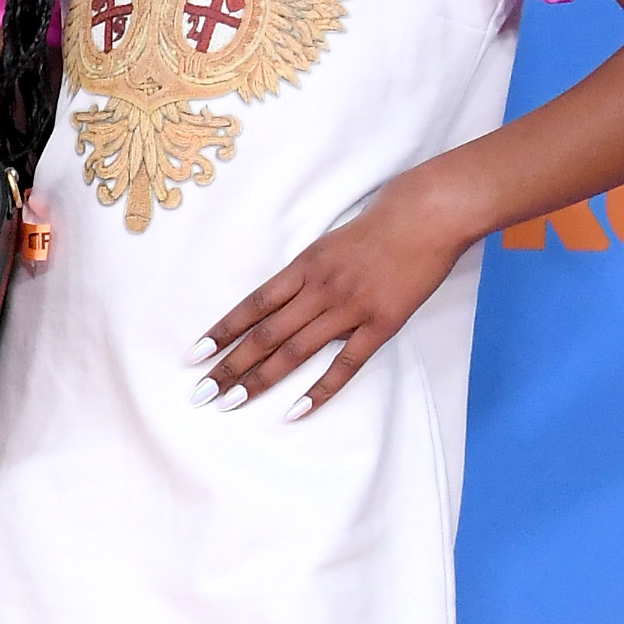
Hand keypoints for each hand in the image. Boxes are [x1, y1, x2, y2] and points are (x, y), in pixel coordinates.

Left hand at [196, 167, 468, 417]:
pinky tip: (295, 410)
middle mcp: (319, 288)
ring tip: (230, 402)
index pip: (252, 306)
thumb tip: (283, 299)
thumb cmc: (383, 220)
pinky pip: (345, 364)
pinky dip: (319, 389)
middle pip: (265, 334)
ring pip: (294, 351)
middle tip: (200, 393)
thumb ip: (308, 272)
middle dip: (229, 366)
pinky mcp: (381, 324)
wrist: (429, 213)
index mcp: (304, 266)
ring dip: (259, 379)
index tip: (194, 355)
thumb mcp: (331, 242)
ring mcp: (349, 308)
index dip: (222, 331)